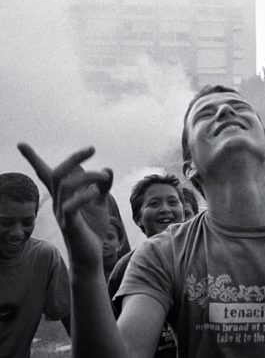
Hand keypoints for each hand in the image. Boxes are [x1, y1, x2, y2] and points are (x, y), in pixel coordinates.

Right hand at [18, 143, 112, 268]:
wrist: (90, 256)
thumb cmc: (92, 227)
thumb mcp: (100, 202)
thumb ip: (103, 185)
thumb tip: (107, 168)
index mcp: (63, 195)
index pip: (45, 173)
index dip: (32, 158)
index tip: (21, 144)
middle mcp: (59, 201)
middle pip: (57, 173)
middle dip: (73, 157)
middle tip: (92, 148)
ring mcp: (62, 213)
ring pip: (66, 185)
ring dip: (88, 175)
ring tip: (104, 176)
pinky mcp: (69, 224)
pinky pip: (71, 206)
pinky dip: (85, 195)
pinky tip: (97, 192)